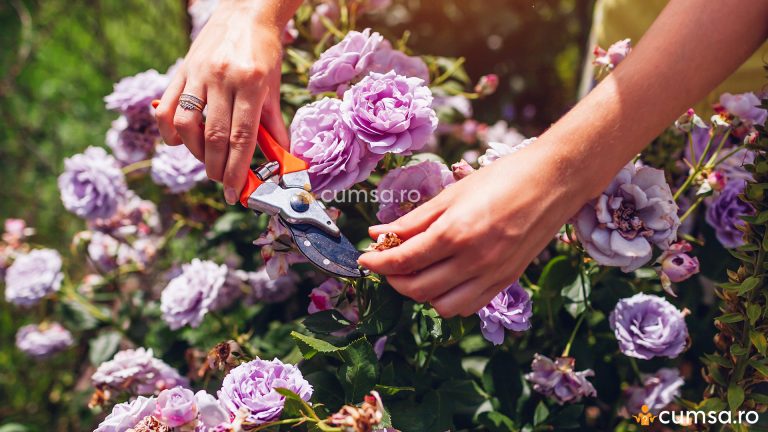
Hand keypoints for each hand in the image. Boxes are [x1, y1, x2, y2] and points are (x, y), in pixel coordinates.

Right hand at [155, 1, 289, 204]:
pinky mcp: (182, 70)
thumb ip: (273, 124)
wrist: (246, 12)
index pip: (241, 137)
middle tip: (222, 181)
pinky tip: (179, 142)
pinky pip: (167, 107)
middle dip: (217, 168)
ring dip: (195, 152)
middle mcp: (222, 78)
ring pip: (186, 125)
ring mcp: (199, 73)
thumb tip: (281, 158)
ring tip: (207, 159)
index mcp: (251, 83)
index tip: (235, 192)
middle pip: (214, 136)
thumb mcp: (273, 86)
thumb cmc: (264, 51)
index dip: (237, 170)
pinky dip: (169, 131)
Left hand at [358, 142, 590, 316]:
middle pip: (416, 288)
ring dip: (420, 293)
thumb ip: (413, 220)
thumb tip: (377, 234)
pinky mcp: (506, 281)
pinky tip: (443, 279)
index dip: (377, 262)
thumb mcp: (452, 194)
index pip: (403, 260)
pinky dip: (447, 300)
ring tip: (416, 271)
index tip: (364, 259)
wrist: (553, 181)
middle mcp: (473, 260)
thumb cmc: (502, 178)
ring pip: (440, 305)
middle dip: (393, 279)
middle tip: (386, 263)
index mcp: (455, 233)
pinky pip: (467, 306)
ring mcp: (492, 275)